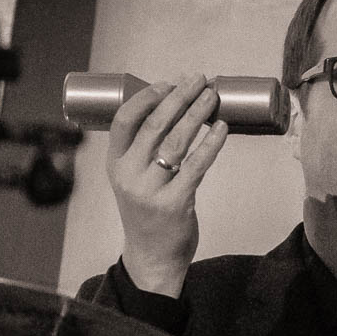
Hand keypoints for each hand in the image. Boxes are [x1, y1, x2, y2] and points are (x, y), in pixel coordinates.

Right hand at [106, 74, 228, 296]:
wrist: (152, 255)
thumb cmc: (148, 211)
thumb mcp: (134, 179)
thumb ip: (145, 150)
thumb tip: (176, 109)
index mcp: (115, 164)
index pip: (125, 120)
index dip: (147, 97)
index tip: (169, 83)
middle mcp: (129, 175)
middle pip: (155, 126)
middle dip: (180, 98)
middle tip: (198, 80)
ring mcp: (151, 190)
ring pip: (177, 142)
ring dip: (197, 114)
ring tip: (213, 97)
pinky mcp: (176, 203)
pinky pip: (197, 166)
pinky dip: (211, 143)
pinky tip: (221, 128)